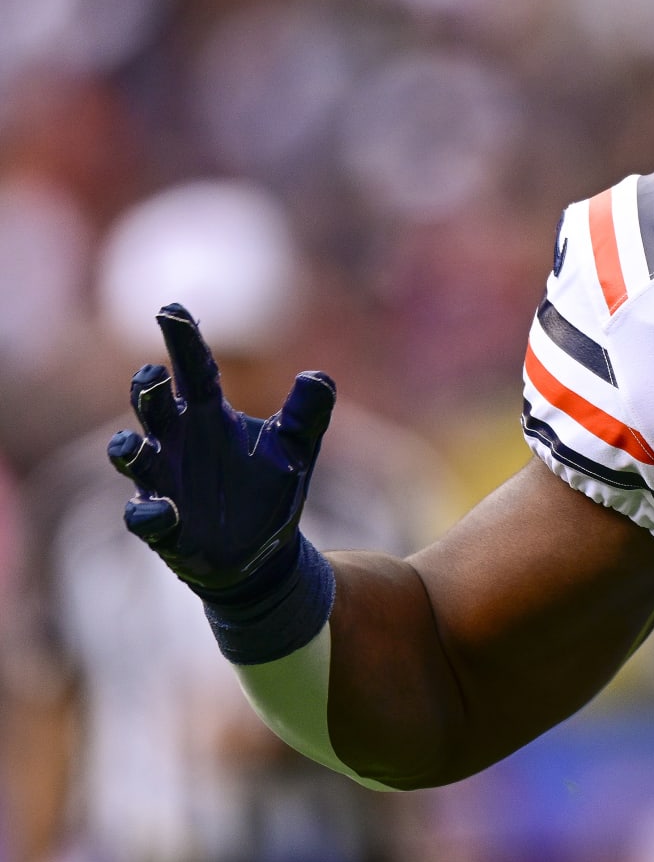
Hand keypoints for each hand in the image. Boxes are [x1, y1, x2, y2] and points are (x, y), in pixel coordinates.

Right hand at [107, 304, 334, 603]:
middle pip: (154, 408)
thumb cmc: (269, 489)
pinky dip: (150, 512)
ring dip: (127, 448)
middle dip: (148, 391)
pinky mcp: (163, 525)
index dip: (184, 340)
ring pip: (134, 457)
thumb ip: (308, 413)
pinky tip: (163, 511)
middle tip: (153, 373)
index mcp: (210, 417)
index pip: (196, 370)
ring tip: (129, 442)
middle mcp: (180, 443)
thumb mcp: (297, 449)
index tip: (171, 308)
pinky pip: (144, 516)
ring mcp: (165, 482)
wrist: (262, 552)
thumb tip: (318, 375)